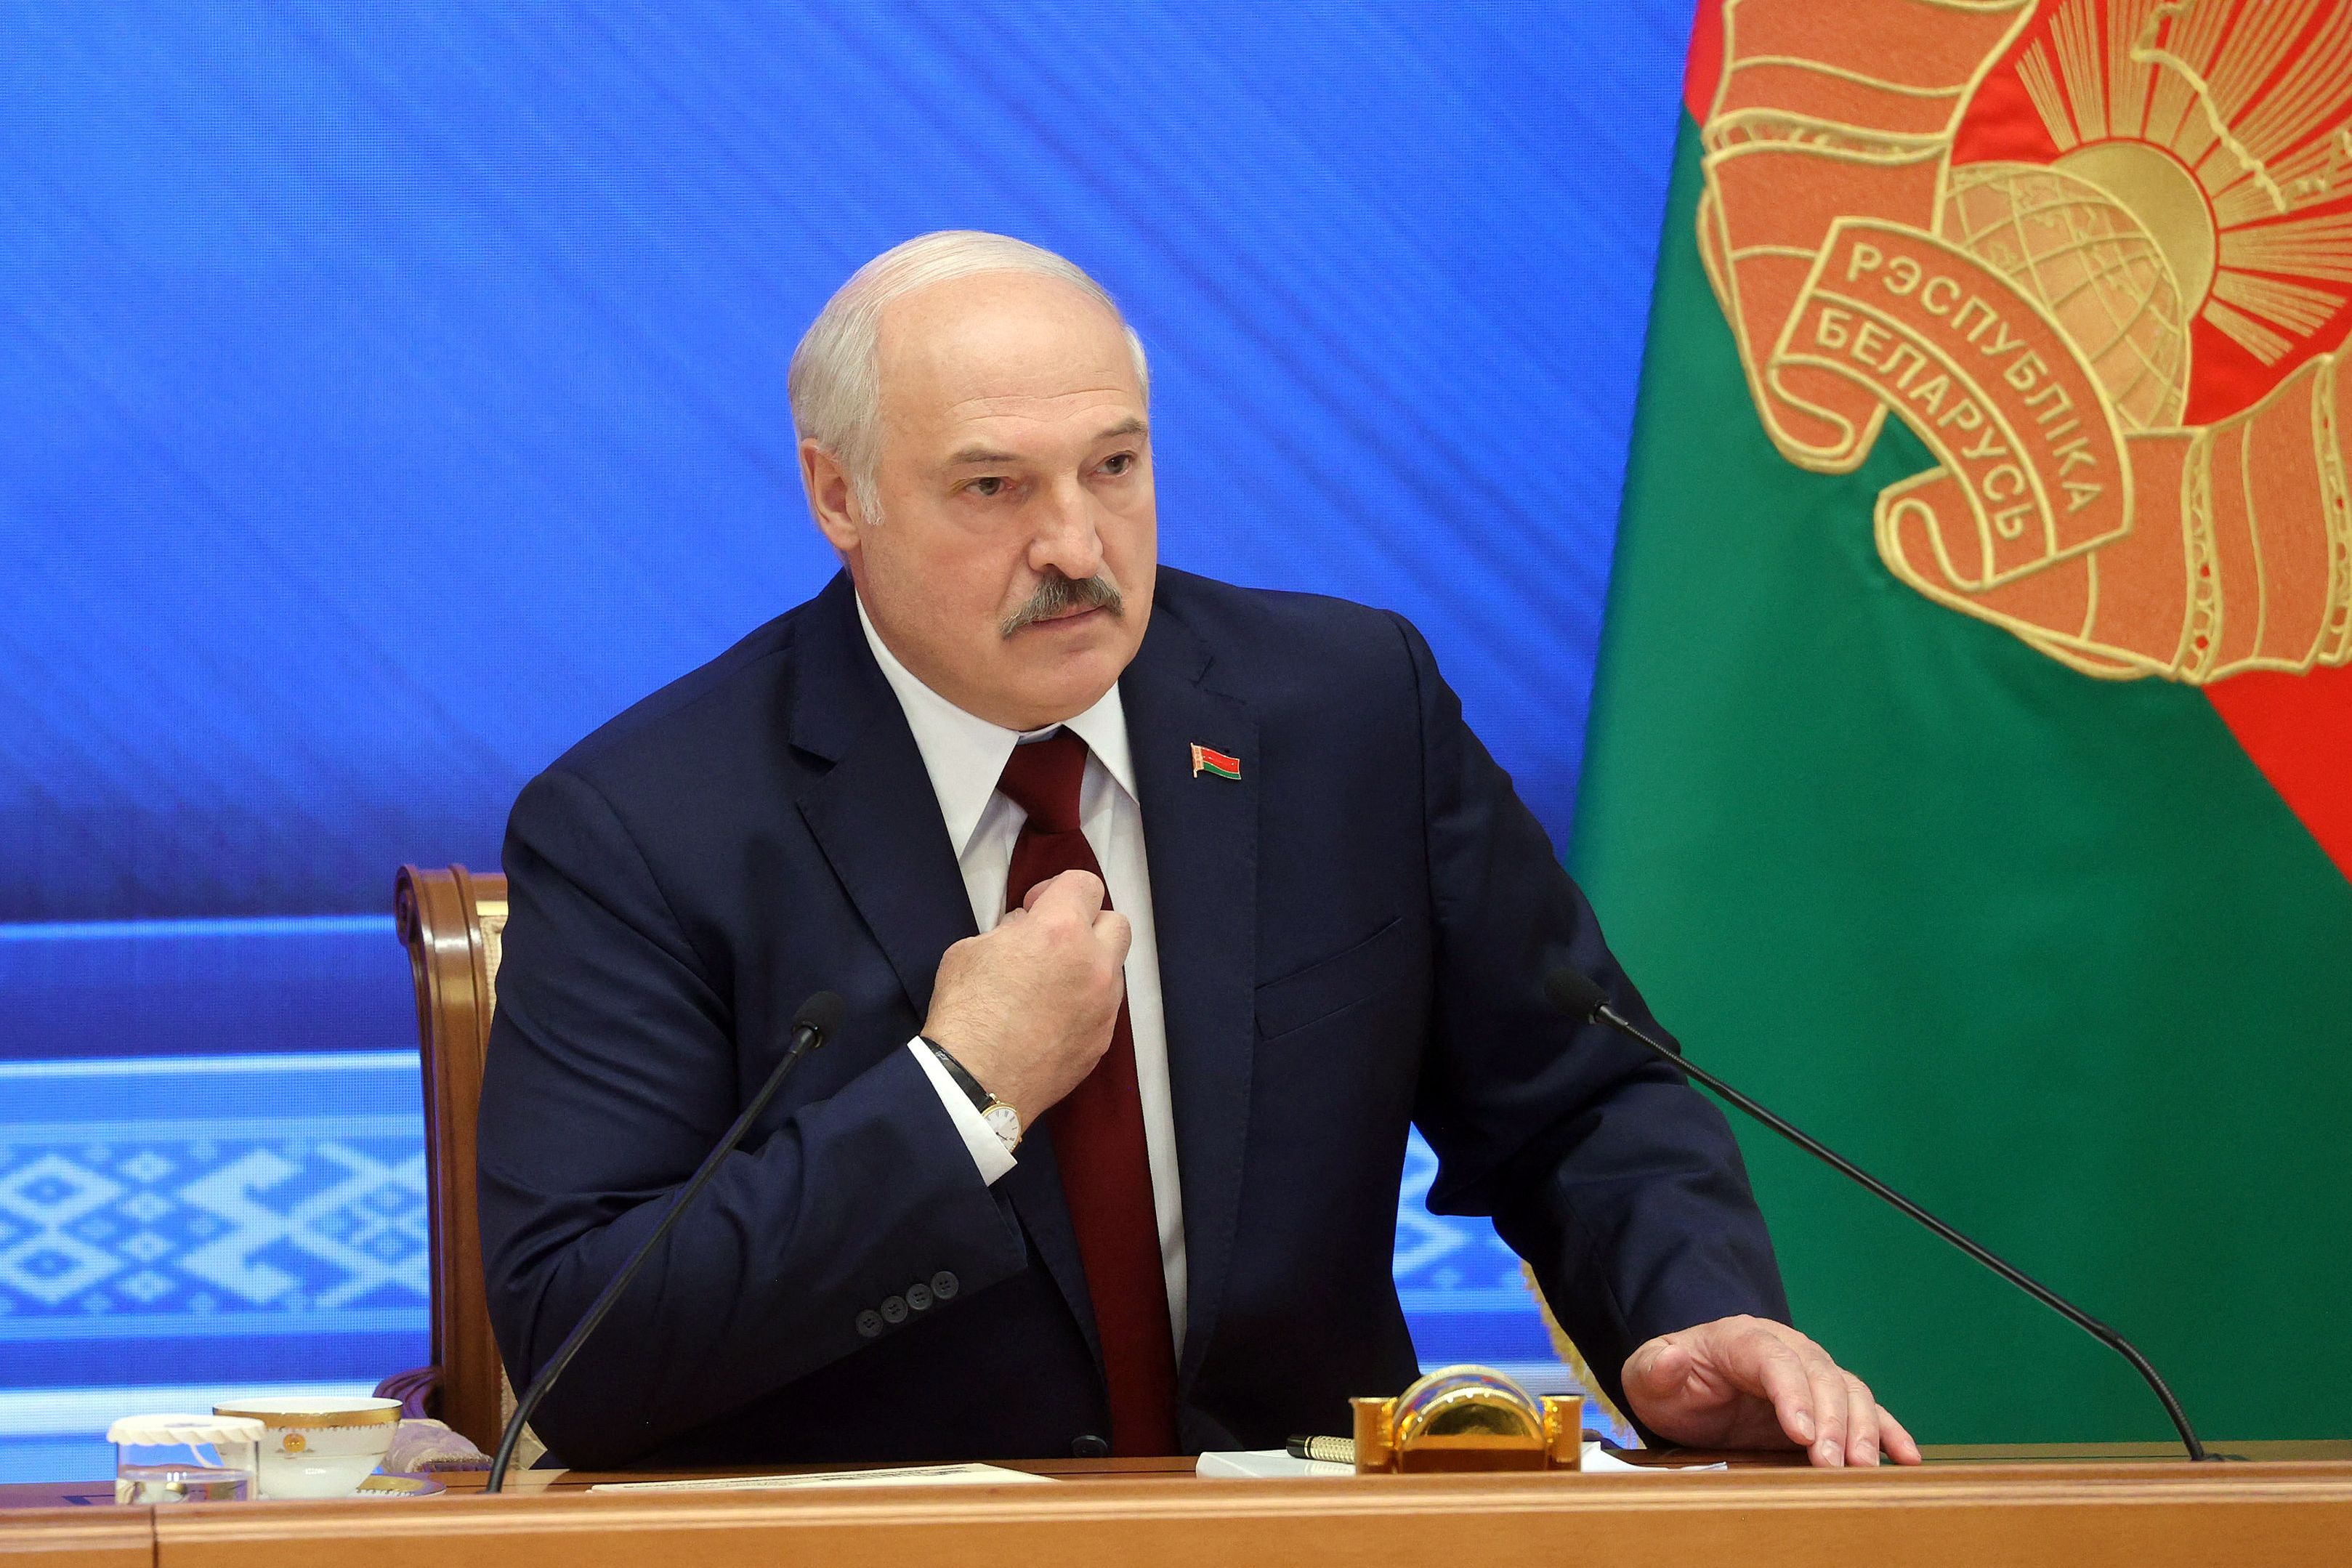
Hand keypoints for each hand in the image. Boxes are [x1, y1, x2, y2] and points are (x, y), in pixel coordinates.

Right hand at [922, 869, 1130, 1116]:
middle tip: (1052, 943)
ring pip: (1113, 969)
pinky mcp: (1103, 1040)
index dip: (1057, 890)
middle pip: (1116, 922)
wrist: (976, 1085)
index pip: (1084, 884)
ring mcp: (1104, 1006)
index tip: (1035, 909)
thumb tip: (1025, 930)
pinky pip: (1103, 1008)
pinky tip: (1051, 1020)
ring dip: (1088, 966)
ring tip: (1049, 987)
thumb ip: (1009, 931)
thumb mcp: (971, 949)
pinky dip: (1084, 1004)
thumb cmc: (966, 1013)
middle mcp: (1094, 964)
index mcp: (1060, 930)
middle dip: (1087, 925)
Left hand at [1621, 1315, 1918, 1467]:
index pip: (1774, 1359)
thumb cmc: (1670, 1383)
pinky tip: (1905, 1458)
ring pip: (1849, 1391)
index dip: (1792, 1393)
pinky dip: (1888, 1431)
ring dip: (1861, 1429)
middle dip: (1831, 1420)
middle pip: (1820, 1375)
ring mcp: (1811, 1373)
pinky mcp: (1827, 1402)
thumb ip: (1656, 1367)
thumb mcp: (1647, 1375)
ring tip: (1860, 1468)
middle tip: (1833, 1464)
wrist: (1685, 1390)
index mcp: (1741, 1339)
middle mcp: (1785, 1349)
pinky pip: (1866, 1410)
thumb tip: (1671, 1357)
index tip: (1802, 1433)